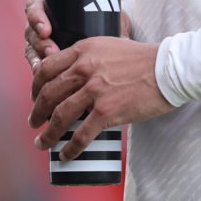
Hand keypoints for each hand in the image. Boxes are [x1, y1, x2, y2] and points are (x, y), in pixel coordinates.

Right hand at [23, 0, 132, 69]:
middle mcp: (43, 19)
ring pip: (31, 46)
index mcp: (52, 1)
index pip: (36, 7)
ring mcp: (40, 36)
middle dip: (40, 43)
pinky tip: (40, 73)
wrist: (103, 25)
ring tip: (47, 66)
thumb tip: (124, 41)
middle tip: (52, 52)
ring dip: (37, 56)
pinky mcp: (43, 51)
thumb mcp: (106, 14)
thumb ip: (112, 23)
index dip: (37, 18)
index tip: (46, 30)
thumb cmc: (103, 13)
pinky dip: (36, 66)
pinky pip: (35, 59)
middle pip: (31, 30)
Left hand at [29, 36, 172, 160]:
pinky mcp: (106, 111)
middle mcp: (84, 68)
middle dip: (37, 111)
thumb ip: (89, 56)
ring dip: (47, 133)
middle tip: (33, 122)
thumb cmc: (142, 59)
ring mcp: (94, 90)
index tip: (34, 97)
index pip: (47, 68)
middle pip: (48, 93)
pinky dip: (70, 148)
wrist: (167, 69)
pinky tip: (65, 155)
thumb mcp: (109, 46)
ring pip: (60, 116)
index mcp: (83, 50)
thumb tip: (75, 72)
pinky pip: (81, 134)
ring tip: (42, 143)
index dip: (35, 86)